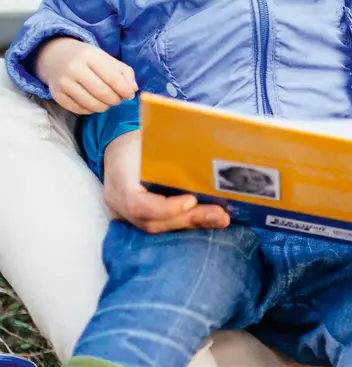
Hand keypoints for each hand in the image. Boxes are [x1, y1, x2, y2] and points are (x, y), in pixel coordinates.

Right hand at [35, 37, 137, 113]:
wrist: (57, 56)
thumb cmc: (88, 59)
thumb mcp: (107, 59)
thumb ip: (125, 73)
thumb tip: (133, 90)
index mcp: (90, 56)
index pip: (112, 78)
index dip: (124, 90)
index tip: (129, 95)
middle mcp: (74, 68)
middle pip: (102, 93)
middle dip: (115, 100)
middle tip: (117, 99)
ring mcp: (63, 83)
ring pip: (91, 104)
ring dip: (104, 107)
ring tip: (106, 101)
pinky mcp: (57, 95)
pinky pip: (79, 110)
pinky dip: (90, 110)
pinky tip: (93, 102)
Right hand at [103, 130, 229, 233]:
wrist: (117, 147)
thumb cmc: (138, 140)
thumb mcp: (150, 140)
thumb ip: (172, 151)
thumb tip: (205, 152)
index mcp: (119, 179)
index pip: (137, 204)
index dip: (166, 207)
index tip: (192, 201)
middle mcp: (117, 202)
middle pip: (152, 221)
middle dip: (189, 218)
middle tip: (220, 215)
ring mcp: (122, 214)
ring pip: (157, 227)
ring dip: (191, 223)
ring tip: (220, 218)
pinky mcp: (133, 218)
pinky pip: (159, 224)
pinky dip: (184, 222)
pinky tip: (207, 219)